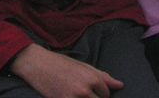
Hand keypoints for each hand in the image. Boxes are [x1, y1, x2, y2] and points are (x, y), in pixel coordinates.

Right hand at [9, 44, 123, 97]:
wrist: (37, 64)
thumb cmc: (61, 63)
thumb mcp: (83, 66)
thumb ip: (103, 77)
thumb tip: (120, 85)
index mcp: (92, 78)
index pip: (106, 94)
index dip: (100, 93)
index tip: (90, 90)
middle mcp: (85, 90)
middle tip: (83, 93)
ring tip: (77, 93)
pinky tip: (70, 95)